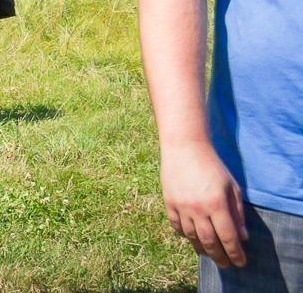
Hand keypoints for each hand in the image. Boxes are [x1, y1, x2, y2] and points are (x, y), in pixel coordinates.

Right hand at [161, 141, 247, 267]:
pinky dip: (185, 235)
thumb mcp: (232, 187)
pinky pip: (176, 226)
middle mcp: (198, 208)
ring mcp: (181, 206)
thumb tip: (242, 236)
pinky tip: (192, 238)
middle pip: (209, 241)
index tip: (240, 262)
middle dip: (220, 256)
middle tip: (225, 264)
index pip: (228, 237)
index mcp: (216, 203)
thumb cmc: (212, 165)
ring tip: (209, 254)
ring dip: (202, 248)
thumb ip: (237, 212)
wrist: (184, 147)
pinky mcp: (169, 202)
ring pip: (192, 236)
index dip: (235, 253)